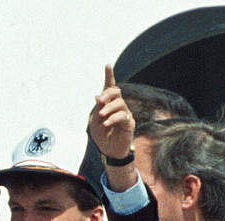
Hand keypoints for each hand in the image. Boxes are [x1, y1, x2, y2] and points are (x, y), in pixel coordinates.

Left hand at [88, 65, 136, 191]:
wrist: (109, 151)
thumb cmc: (102, 135)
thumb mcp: (95, 121)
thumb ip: (98, 108)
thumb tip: (98, 96)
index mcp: (108, 103)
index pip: (110, 87)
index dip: (109, 76)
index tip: (107, 65)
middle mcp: (118, 106)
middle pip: (116, 92)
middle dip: (107, 93)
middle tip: (99, 101)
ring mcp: (125, 113)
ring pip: (119, 103)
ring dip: (108, 108)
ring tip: (101, 116)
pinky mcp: (129, 123)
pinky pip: (123, 116)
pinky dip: (113, 118)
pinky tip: (107, 123)